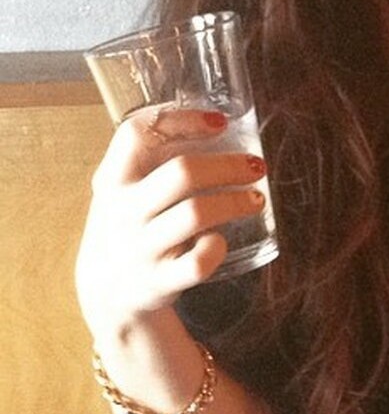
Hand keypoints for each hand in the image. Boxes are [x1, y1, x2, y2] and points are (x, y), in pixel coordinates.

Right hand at [75, 106, 266, 340]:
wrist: (105, 294)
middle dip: (228, 165)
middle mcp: (123, 212)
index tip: (219, 122)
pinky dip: (216, 249)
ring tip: (257, 198)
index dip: (181, 120)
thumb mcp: (127, 188)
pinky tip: (223, 240)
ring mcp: (139, 248)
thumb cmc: (132, 225)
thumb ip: (157, 158)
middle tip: (256, 165)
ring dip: (235, 202)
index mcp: (114, 180)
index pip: (137, 134)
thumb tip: (221, 123)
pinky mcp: (158, 282)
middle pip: (182, 173)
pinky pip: (196, 263)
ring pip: (195, 213)